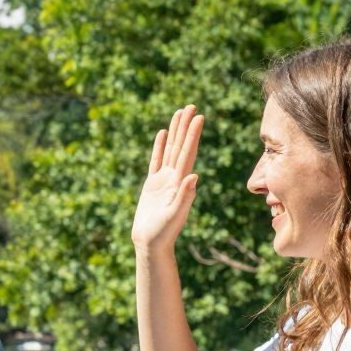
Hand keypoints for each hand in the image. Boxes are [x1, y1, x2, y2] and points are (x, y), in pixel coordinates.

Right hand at [131, 105, 202, 252]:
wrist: (151, 244)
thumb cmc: (162, 234)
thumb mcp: (174, 216)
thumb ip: (184, 197)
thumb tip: (194, 176)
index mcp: (181, 183)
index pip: (188, 153)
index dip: (193, 135)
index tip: (199, 117)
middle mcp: (175, 178)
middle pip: (181, 146)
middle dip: (186, 126)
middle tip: (191, 106)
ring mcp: (164, 180)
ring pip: (170, 149)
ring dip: (175, 131)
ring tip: (179, 113)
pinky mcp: (152, 185)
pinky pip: (156, 160)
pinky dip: (160, 146)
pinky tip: (162, 133)